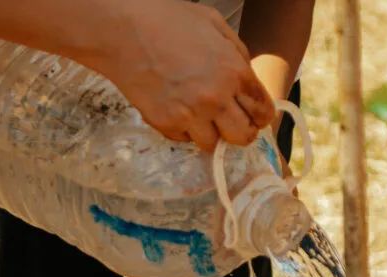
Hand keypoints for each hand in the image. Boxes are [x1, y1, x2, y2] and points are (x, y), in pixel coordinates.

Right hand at [96, 0, 275, 151]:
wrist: (123, 29)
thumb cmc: (168, 20)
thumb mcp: (215, 25)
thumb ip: (237, 54)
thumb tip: (247, 79)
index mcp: (234, 72)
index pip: (263, 112)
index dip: (261, 116)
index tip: (254, 117)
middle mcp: (216, 98)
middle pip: (243, 137)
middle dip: (241, 131)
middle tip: (231, 123)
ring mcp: (190, 115)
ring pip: (213, 144)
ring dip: (209, 132)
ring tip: (199, 115)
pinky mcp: (166, 124)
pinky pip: (184, 139)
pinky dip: (183, 129)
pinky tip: (176, 109)